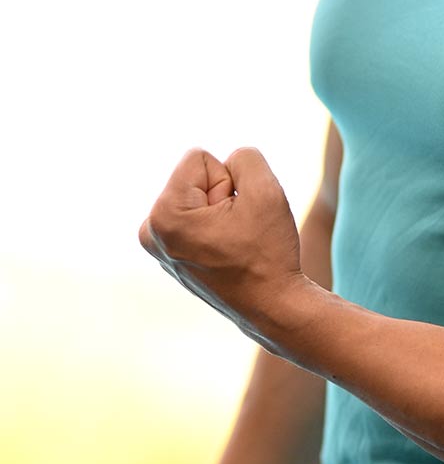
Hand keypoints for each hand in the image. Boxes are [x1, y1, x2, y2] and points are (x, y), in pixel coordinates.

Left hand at [139, 147, 304, 329]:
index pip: (199, 158)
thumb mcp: (266, 189)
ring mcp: (158, 247)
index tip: (237, 216)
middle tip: (238, 232)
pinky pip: (195, 217)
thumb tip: (227, 162)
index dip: (229, 181)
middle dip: (222, 196)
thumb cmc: (269, 252)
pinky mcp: (169, 256)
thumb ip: (245, 157)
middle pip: (193, 177)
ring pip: (196, 197)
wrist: (272, 306)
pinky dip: (214, 227)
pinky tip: (226, 253)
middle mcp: (151, 231)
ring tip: (233, 243)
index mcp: (164, 215)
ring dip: (219, 212)